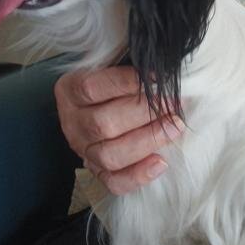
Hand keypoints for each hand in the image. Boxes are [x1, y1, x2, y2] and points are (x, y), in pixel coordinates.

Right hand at [54, 66, 182, 194]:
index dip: (127, 83)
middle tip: (174, 103)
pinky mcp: (98, 171)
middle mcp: (72, 123)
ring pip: (110, 155)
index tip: (159, 77)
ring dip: (147, 141)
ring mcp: (83, 150)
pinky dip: (138, 175)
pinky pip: (114, 182)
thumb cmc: (115, 79)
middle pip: (103, 124)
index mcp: (70, 90)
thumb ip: (130, 62)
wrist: (103, 103)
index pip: (93, 88)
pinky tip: (161, 162)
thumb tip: (162, 65)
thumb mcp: (114, 63)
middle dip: (145, 113)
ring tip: (174, 127)